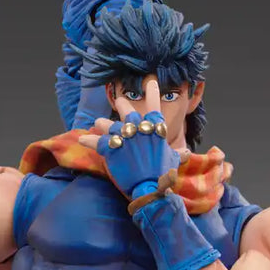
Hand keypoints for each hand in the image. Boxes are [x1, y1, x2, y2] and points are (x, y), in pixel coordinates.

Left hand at [78, 78, 180, 197]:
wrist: (149, 187)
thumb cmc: (162, 173)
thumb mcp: (172, 160)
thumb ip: (178, 153)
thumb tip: (188, 152)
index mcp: (154, 129)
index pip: (154, 107)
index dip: (153, 93)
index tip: (151, 83)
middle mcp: (138, 129)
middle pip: (127, 111)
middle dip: (122, 104)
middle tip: (119, 101)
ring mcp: (124, 137)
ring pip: (109, 124)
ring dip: (103, 123)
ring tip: (98, 122)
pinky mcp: (111, 148)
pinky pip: (96, 141)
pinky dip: (88, 139)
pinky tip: (81, 138)